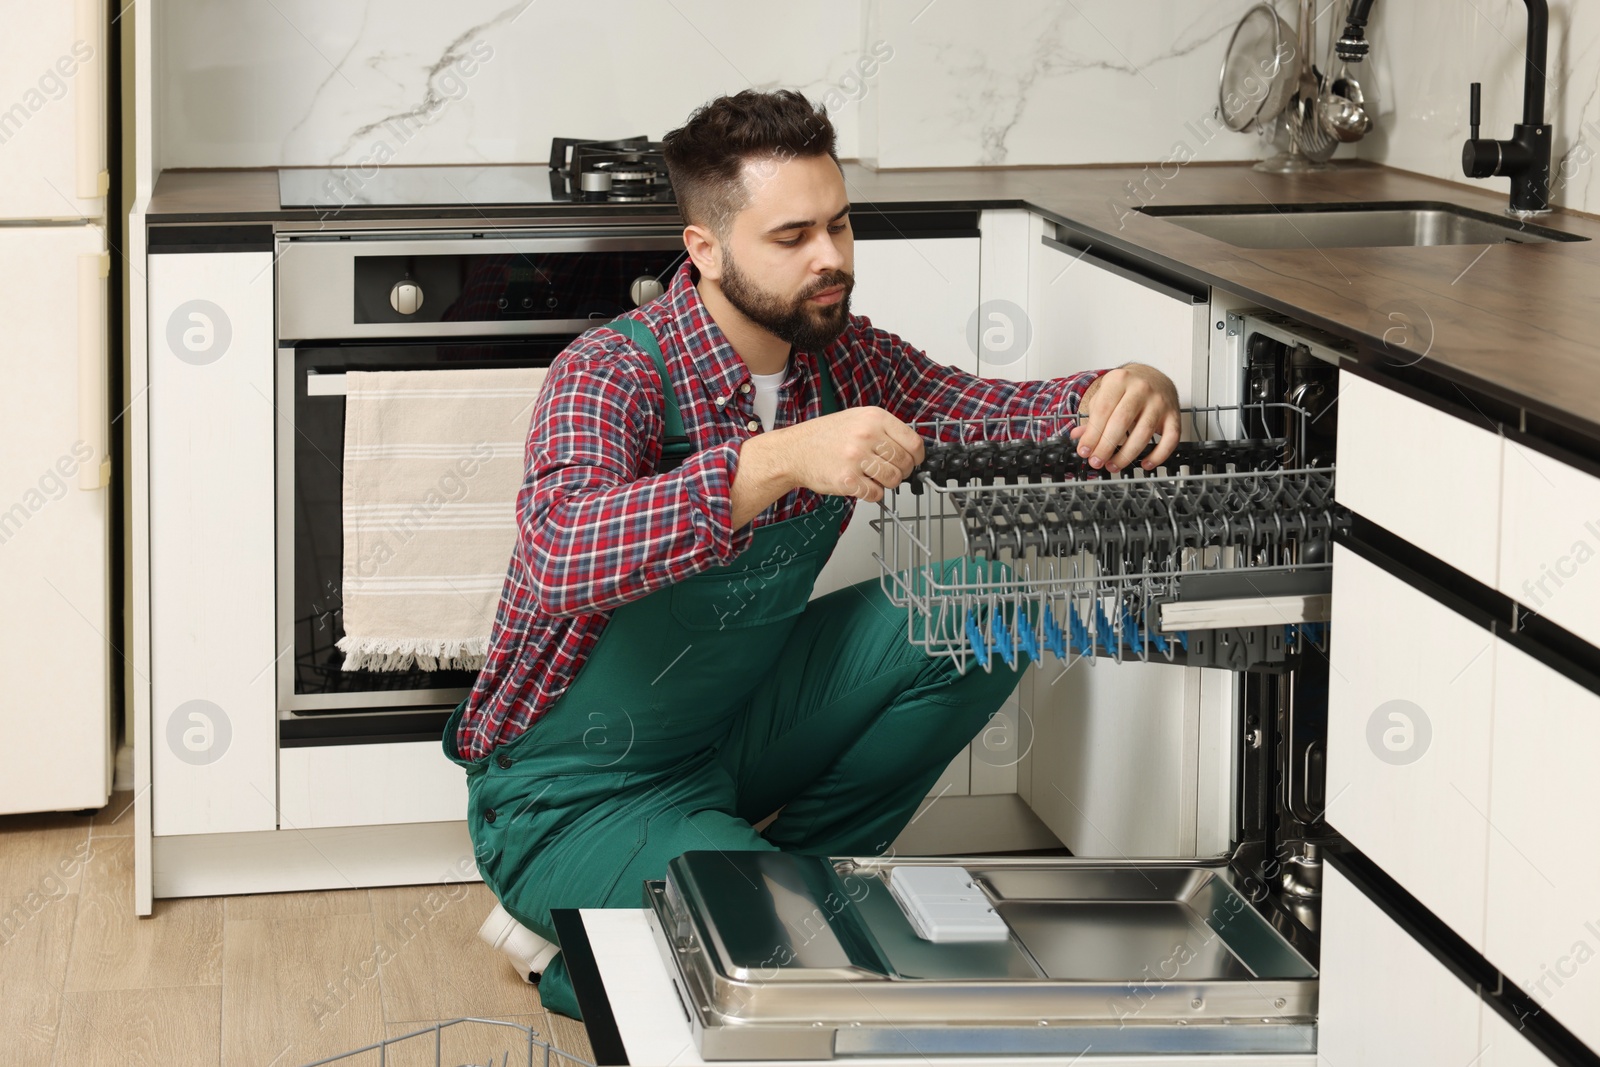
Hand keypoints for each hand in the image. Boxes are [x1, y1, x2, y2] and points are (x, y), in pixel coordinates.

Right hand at [769, 406, 925, 502]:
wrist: (794, 450)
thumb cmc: (825, 436)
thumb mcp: (857, 418)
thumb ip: (884, 429)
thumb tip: (911, 449)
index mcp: (874, 417)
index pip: (913, 442)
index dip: (917, 456)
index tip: (914, 461)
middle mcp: (866, 435)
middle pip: (905, 462)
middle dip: (902, 471)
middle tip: (890, 471)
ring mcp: (856, 458)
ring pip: (893, 479)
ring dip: (887, 483)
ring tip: (874, 477)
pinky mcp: (847, 480)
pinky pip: (876, 494)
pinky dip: (873, 494)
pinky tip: (863, 485)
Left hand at [1069, 363, 1180, 472]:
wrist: (1154, 376)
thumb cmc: (1127, 388)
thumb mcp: (1106, 395)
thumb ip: (1093, 417)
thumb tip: (1078, 438)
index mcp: (1119, 380)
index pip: (1103, 411)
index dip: (1092, 434)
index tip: (1084, 451)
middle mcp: (1141, 389)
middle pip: (1121, 421)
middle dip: (1106, 446)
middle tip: (1097, 461)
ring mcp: (1159, 402)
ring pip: (1144, 433)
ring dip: (1127, 455)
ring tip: (1114, 466)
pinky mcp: (1174, 414)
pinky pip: (1170, 439)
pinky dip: (1158, 455)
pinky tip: (1145, 464)